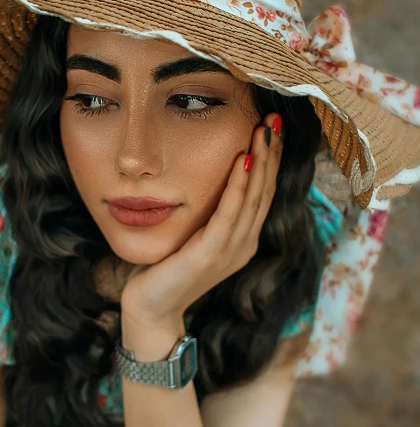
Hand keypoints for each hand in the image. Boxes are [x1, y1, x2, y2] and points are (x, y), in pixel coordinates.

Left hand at [120, 112, 283, 325]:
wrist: (151, 308)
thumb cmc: (167, 268)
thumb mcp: (194, 235)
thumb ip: (209, 213)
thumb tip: (213, 178)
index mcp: (242, 239)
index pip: (263, 192)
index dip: (270, 159)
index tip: (271, 127)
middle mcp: (244, 243)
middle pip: (265, 191)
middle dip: (271, 153)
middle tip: (275, 118)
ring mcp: (231, 251)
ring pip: (253, 198)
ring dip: (260, 161)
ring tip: (263, 130)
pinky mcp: (211, 254)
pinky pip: (228, 214)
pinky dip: (238, 186)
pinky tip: (243, 161)